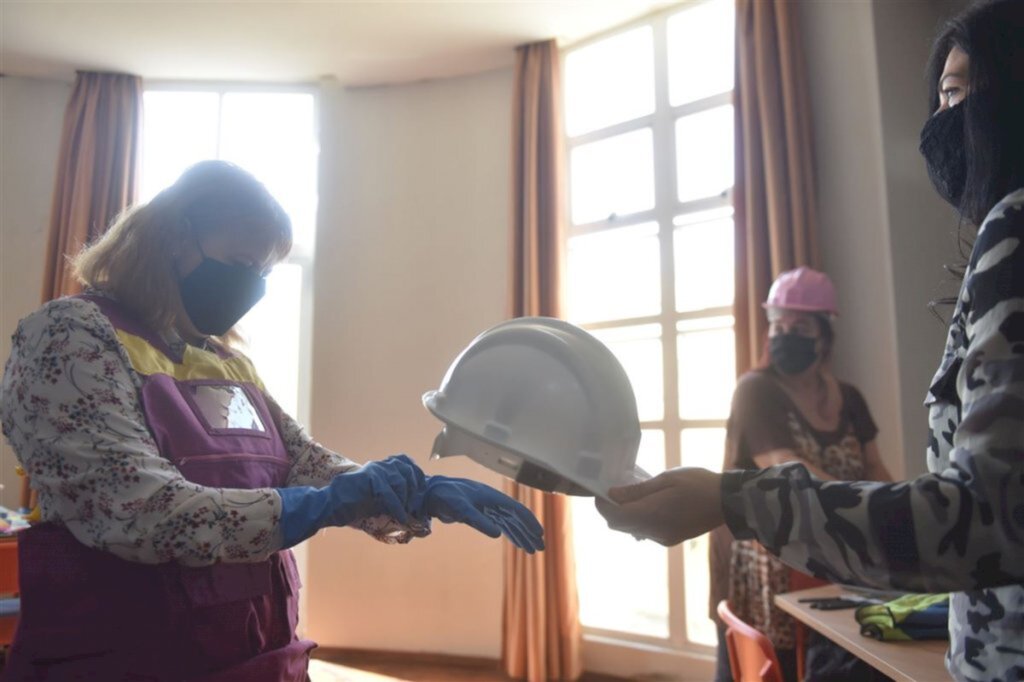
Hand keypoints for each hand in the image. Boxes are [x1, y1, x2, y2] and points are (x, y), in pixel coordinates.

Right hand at [325, 454, 427, 525]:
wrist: (331, 505)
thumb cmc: (353, 504)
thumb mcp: (378, 499)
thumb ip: (393, 497)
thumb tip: (411, 506)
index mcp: (381, 467)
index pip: (405, 461)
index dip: (417, 475)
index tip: (421, 491)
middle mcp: (379, 465)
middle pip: (407, 469)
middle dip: (415, 488)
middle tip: (416, 506)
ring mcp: (374, 471)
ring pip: (400, 481)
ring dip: (406, 500)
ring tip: (407, 514)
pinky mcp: (369, 480)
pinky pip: (389, 493)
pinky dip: (397, 507)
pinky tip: (400, 518)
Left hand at [413, 476, 544, 553]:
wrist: (429, 493)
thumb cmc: (445, 496)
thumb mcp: (461, 508)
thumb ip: (479, 521)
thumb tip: (498, 534)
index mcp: (492, 497)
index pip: (516, 510)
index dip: (529, 522)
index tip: (540, 535)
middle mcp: (492, 502)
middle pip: (516, 518)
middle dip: (528, 533)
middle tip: (540, 548)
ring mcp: (486, 508)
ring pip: (509, 524)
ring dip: (521, 536)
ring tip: (532, 550)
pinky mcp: (479, 515)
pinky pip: (500, 525)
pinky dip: (510, 535)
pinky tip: (516, 543)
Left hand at [595, 467, 723, 545]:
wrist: (727, 502)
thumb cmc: (697, 483)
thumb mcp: (666, 479)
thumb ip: (637, 490)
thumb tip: (612, 494)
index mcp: (651, 514)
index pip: (614, 516)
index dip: (602, 505)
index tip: (600, 491)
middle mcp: (654, 531)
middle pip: (620, 526)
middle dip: (612, 510)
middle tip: (616, 490)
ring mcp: (663, 538)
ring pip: (632, 530)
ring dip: (626, 515)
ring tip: (633, 495)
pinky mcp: (671, 539)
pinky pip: (646, 532)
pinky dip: (640, 520)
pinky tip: (649, 505)